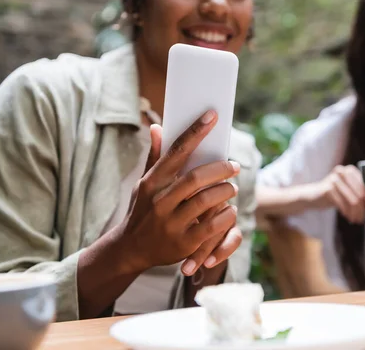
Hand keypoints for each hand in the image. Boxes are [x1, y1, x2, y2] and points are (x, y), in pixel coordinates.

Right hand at [116, 110, 240, 274]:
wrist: (129, 250)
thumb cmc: (142, 210)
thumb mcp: (143, 184)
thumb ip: (154, 157)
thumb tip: (156, 126)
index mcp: (151, 182)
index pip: (176, 152)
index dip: (195, 132)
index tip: (212, 116)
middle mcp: (159, 201)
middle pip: (195, 178)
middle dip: (220, 168)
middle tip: (234, 166)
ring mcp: (170, 223)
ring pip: (206, 200)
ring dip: (226, 191)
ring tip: (233, 188)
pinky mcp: (183, 243)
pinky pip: (213, 226)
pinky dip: (226, 215)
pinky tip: (230, 210)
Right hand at [313, 165, 364, 223]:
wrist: (314, 196)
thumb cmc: (336, 194)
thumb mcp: (350, 194)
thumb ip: (364, 199)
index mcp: (351, 170)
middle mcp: (343, 171)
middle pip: (361, 193)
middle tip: (364, 218)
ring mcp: (334, 179)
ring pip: (353, 200)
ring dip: (356, 213)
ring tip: (355, 220)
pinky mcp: (327, 188)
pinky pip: (343, 204)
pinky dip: (347, 213)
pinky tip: (347, 216)